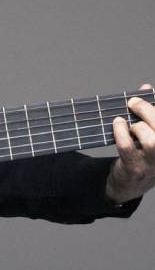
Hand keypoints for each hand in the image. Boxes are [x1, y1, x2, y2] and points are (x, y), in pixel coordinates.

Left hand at [106, 83, 154, 203]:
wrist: (131, 182)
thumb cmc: (142, 151)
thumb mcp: (150, 132)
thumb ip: (149, 111)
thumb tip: (146, 87)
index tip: (146, 93)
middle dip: (147, 111)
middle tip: (132, 103)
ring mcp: (154, 163)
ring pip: (152, 140)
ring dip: (137, 126)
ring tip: (129, 124)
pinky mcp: (136, 169)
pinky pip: (128, 147)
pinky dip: (120, 132)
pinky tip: (117, 124)